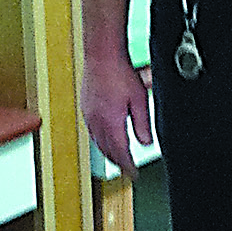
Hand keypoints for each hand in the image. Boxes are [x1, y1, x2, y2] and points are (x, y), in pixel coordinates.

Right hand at [81, 55, 152, 176]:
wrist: (101, 55)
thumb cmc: (119, 72)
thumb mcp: (139, 100)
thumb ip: (143, 124)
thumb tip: (146, 142)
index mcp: (111, 123)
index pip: (120, 153)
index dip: (127, 167)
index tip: (133, 175)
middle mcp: (97, 122)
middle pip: (107, 150)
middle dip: (117, 162)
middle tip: (126, 169)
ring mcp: (89, 114)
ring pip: (97, 142)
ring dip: (108, 152)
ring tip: (116, 157)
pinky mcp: (86, 106)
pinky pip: (92, 130)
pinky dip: (100, 139)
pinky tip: (104, 136)